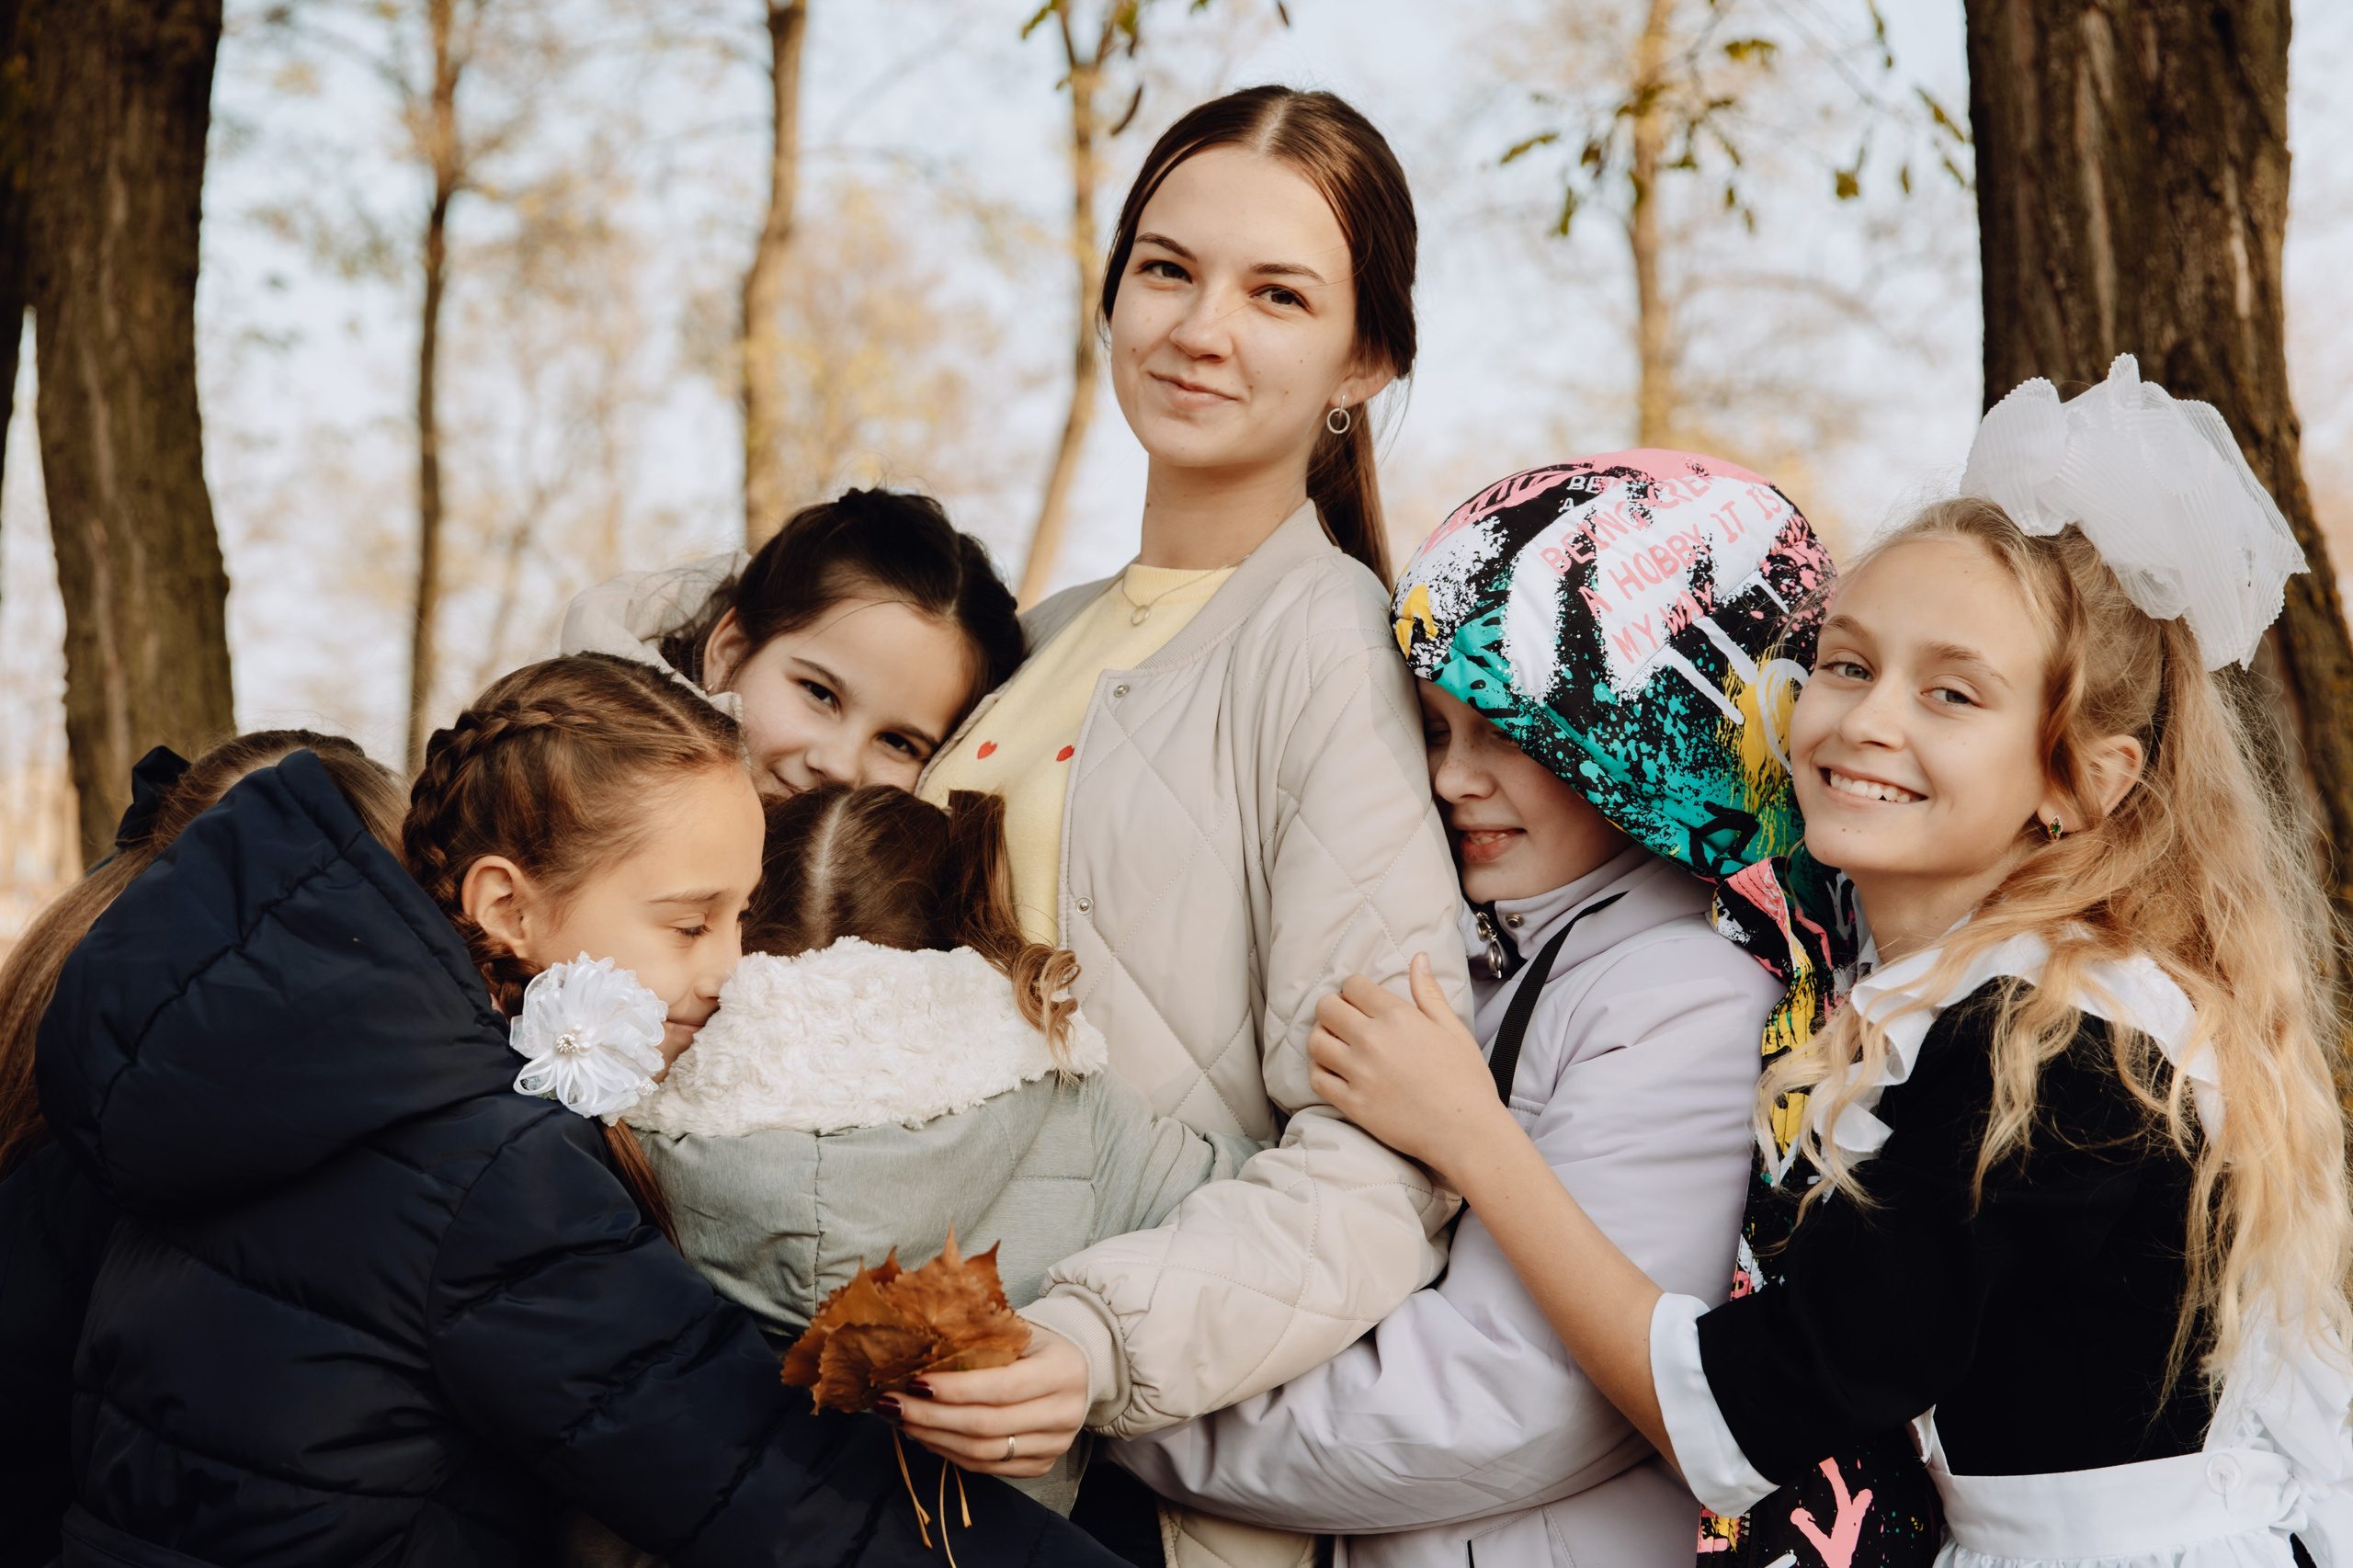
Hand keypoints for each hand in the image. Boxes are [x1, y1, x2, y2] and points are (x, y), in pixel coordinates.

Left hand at [883, 1324, 1089, 1477]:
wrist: (1083, 1369)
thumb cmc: (1040, 1344)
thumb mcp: (1020, 1330)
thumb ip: (982, 1341)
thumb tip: (919, 1349)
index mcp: (1062, 1371)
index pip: (1002, 1388)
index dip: (955, 1390)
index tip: (915, 1382)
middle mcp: (1064, 1414)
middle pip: (987, 1426)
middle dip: (932, 1416)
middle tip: (892, 1404)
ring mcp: (1055, 1445)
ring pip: (983, 1453)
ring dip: (935, 1438)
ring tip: (903, 1420)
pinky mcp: (1041, 1465)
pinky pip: (988, 1467)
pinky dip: (951, 1453)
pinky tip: (927, 1435)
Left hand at [1306, 952, 1515, 1178]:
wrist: (1466, 1131)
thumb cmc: (1465, 1079)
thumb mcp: (1452, 1028)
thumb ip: (1428, 992)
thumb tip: (1418, 958)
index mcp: (1397, 1017)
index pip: (1352, 986)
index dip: (1354, 991)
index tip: (1360, 1002)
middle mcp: (1372, 1040)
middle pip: (1326, 1008)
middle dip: (1332, 1009)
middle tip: (1344, 1022)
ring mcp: (1358, 1073)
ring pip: (1315, 1042)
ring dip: (1322, 1038)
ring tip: (1336, 1045)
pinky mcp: (1352, 1103)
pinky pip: (1317, 1079)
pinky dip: (1319, 1071)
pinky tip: (1333, 1072)